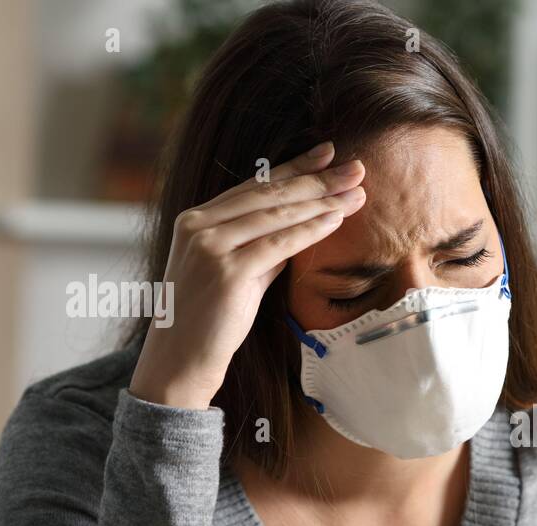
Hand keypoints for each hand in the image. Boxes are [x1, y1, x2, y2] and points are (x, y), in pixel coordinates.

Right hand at [129, 140, 366, 409]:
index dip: (294, 167)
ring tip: (355, 192)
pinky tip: (336, 220)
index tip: (328, 153)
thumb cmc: (210, 320)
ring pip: (276, 214)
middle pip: (269, 194)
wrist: (179, 361)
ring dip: (321, 201)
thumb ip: (263, 247)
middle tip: (356, 168)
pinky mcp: (226, 272)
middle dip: (317, 179)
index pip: (255, 185)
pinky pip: (278, 244)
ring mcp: (210, 247)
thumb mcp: (237, 272)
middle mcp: (198, 226)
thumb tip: (302, 227)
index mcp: (196, 219)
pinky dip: (310, 230)